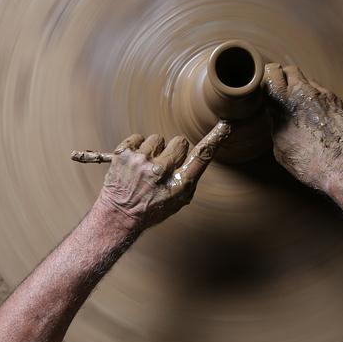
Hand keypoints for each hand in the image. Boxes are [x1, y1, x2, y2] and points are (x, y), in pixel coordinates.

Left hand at [93, 120, 230, 231]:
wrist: (118, 215)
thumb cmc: (151, 208)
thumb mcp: (177, 201)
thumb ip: (188, 178)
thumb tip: (194, 155)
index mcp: (178, 185)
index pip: (200, 157)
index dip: (214, 140)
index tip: (224, 125)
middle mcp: (161, 171)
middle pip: (180, 141)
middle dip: (173, 151)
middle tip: (162, 167)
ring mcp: (140, 161)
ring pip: (157, 138)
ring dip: (153, 150)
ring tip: (144, 168)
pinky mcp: (124, 154)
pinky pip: (138, 137)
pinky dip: (137, 147)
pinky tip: (133, 163)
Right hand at [262, 63, 342, 192]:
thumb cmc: (313, 164)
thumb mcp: (282, 149)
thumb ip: (277, 125)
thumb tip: (277, 118)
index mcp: (284, 104)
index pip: (270, 74)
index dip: (267, 80)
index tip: (266, 88)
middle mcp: (304, 93)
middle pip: (289, 70)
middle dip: (284, 78)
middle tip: (282, 92)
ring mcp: (323, 94)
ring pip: (307, 79)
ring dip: (301, 88)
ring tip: (301, 107)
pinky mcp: (339, 100)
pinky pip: (322, 92)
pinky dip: (316, 99)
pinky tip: (318, 116)